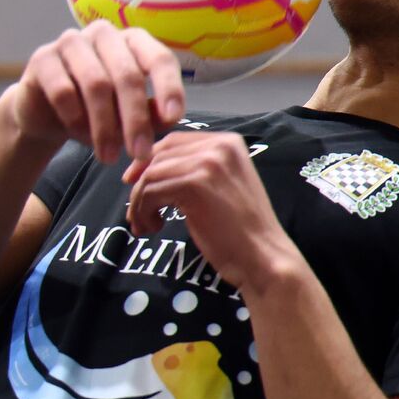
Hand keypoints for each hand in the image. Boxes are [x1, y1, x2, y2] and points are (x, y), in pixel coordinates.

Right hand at [0, 21, 185, 162]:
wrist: (48, 115)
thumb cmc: (98, 111)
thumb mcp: (130, 116)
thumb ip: (151, 114)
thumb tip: (168, 118)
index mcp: (133, 41)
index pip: (158, 58)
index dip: (168, 88)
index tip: (173, 119)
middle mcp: (104, 34)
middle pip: (127, 75)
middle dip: (135, 119)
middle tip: (138, 153)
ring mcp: (71, 42)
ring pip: (96, 83)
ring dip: (104, 126)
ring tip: (108, 155)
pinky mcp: (42, 58)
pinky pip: (63, 90)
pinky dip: (74, 117)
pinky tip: (78, 133)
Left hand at [123, 131, 303, 292]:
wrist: (263, 257)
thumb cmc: (241, 230)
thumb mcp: (221, 186)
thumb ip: (194, 169)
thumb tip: (146, 168)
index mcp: (228, 142)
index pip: (174, 141)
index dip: (149, 161)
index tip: (135, 183)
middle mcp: (219, 145)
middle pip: (158, 155)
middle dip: (140, 184)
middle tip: (136, 212)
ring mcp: (207, 164)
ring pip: (150, 175)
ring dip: (139, 202)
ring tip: (145, 225)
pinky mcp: (194, 186)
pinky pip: (149, 192)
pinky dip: (143, 212)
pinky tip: (154, 227)